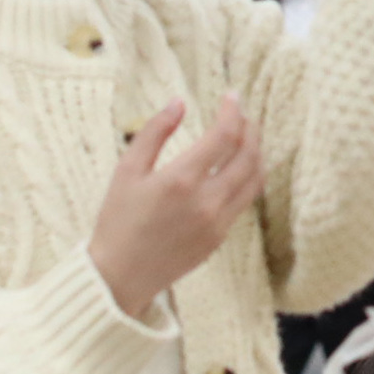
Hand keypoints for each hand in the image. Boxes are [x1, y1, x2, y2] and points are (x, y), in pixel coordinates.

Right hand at [86, 96, 263, 317]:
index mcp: (181, 181)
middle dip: (250, 129)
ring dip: (256, 154)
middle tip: (243, 115)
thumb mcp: (126, 170)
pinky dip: (247, 179)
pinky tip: (236, 168)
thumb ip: (154, 132)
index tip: (231, 97)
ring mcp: (217, 223)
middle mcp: (206, 202)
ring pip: (254, 181)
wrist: (119, 276)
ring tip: (247, 137)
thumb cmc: (117, 220)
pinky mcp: (219, 239)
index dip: (233, 111)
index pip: (224, 136)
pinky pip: (243, 202)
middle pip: (248, 156)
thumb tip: (179, 103)